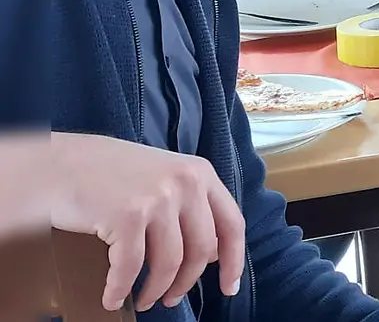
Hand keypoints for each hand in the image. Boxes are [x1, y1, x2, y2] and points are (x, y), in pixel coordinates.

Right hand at [50, 132, 244, 311]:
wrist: (60, 164)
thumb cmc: (109, 175)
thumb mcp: (163, 178)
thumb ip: (190, 207)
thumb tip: (214, 251)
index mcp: (200, 173)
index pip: (232, 224)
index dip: (233, 261)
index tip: (228, 287)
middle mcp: (186, 183)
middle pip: (201, 250)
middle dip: (186, 283)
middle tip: (170, 299)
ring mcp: (158, 198)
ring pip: (169, 263)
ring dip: (156, 290)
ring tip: (145, 299)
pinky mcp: (128, 216)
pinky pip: (131, 267)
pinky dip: (121, 289)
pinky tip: (113, 298)